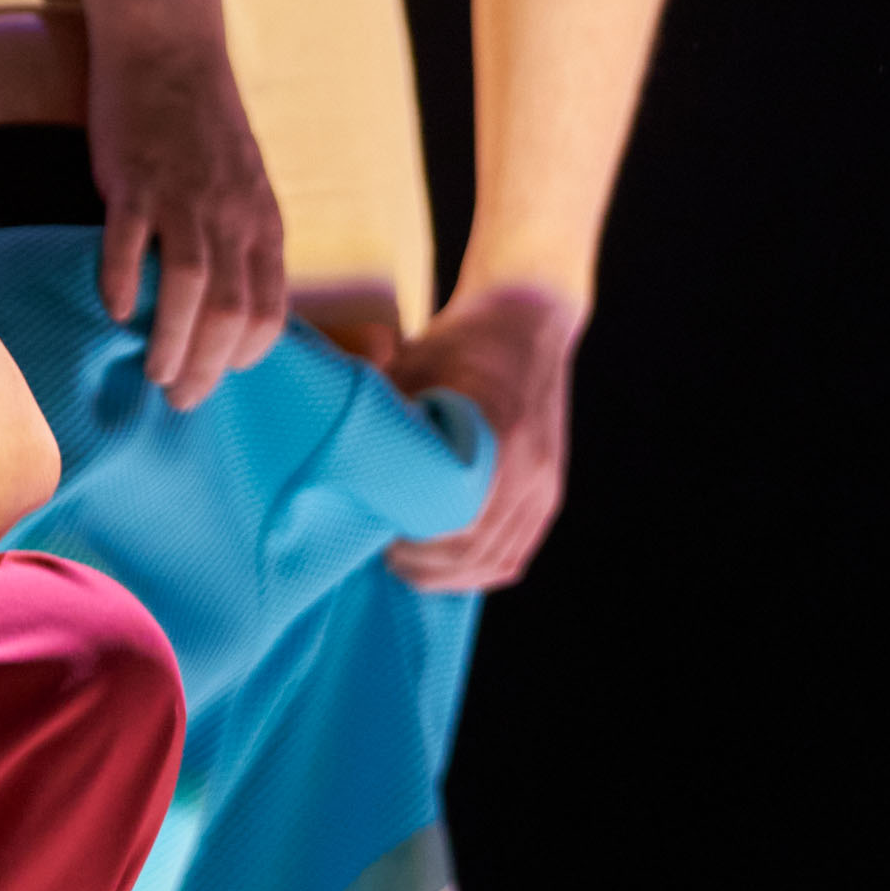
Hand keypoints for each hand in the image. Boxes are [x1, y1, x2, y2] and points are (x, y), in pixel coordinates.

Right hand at [85, 0, 291, 409]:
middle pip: (229, 313)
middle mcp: (232, 214)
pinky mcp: (135, 177)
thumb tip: (225, 305)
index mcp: (262, 220)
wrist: (169, 44)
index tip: (221, 374)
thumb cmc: (201, 123)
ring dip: (170, 343)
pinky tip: (110, 310)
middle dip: (208, 369)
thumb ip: (239, 239)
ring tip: (154, 374)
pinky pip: (129, 244)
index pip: (270, 309)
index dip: (247, 354)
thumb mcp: (243, 184)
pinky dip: (120, 284)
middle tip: (182, 399)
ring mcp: (184, 196)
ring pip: (188, 290)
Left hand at [385, 281, 580, 590]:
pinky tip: (451, 564)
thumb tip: (340, 465)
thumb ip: (386, 420)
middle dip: (428, 568)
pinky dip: (484, 565)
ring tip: (414, 565)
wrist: (527, 316)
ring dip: (455, 574)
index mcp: (497, 438)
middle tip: (388, 557)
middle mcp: (529, 469)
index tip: (382, 541)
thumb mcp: (413, 368)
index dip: (417, 549)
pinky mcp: (550, 488)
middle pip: (477, 553)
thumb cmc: (460, 340)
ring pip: (501, 561)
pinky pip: (520, 548)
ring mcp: (545, 483)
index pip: (459, 529)